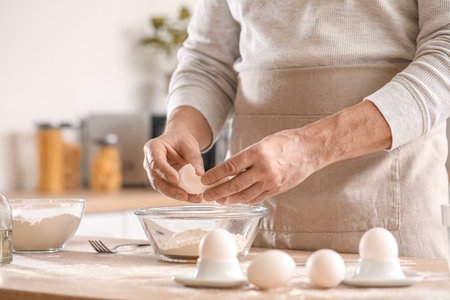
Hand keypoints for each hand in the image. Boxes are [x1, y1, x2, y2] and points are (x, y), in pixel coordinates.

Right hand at [143, 128, 204, 202]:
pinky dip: (181, 194)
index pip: (156, 161)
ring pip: (162, 188)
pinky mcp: (163, 181)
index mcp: (153, 148)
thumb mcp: (189, 145)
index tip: (176, 179)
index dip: (165, 172)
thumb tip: (199, 174)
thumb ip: (194, 158)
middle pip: (156, 179)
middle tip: (184, 195)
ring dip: (177, 195)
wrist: (179, 142)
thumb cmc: (181, 140)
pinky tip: (194, 197)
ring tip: (194, 198)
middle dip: (170, 190)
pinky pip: (170, 190)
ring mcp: (155, 174)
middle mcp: (150, 162)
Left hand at [201, 128, 322, 204]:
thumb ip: (247, 157)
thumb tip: (228, 170)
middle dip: (217, 191)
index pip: (230, 167)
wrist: (312, 149)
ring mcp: (272, 181)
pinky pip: (257, 198)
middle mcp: (264, 168)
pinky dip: (244, 200)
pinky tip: (235, 200)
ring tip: (218, 200)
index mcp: (258, 152)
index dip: (214, 176)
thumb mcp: (263, 143)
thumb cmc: (286, 142)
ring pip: (245, 195)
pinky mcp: (278, 189)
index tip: (204, 180)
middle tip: (205, 195)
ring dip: (228, 199)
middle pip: (234, 184)